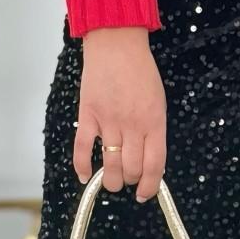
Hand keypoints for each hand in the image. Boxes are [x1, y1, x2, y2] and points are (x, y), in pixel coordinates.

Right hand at [73, 26, 166, 201]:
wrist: (116, 44)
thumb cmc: (140, 71)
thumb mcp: (158, 101)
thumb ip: (153, 130)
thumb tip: (148, 159)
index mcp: (154, 122)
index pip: (154, 165)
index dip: (149, 186)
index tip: (143, 194)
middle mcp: (133, 125)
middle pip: (131, 168)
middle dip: (129, 181)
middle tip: (127, 180)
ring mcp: (109, 121)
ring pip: (109, 164)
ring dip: (110, 181)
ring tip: (110, 183)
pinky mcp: (88, 115)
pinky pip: (83, 148)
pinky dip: (82, 166)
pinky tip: (84, 176)